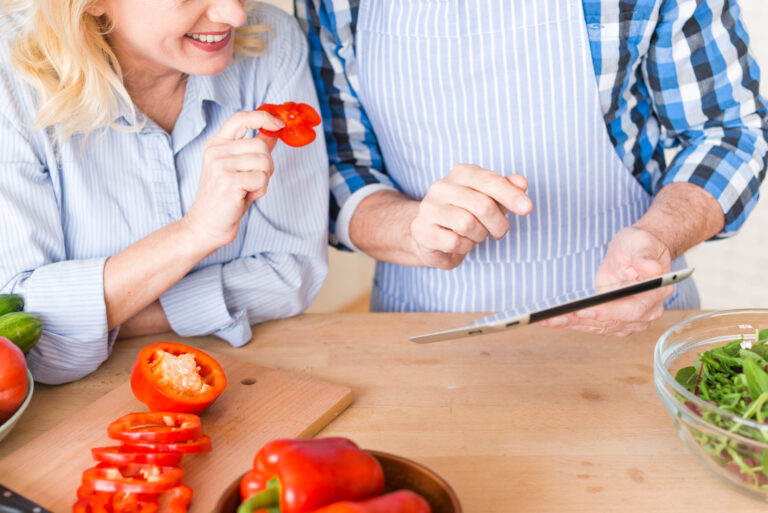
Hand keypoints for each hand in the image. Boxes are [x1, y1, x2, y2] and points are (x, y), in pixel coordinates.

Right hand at [182, 110, 283, 249]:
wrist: (206, 225)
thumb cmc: (225, 199)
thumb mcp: (239, 169)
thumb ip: (253, 149)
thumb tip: (272, 132)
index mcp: (216, 144)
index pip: (241, 118)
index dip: (264, 117)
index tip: (280, 124)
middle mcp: (216, 150)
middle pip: (261, 145)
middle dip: (266, 166)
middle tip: (252, 181)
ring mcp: (220, 164)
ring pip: (265, 162)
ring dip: (263, 180)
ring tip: (246, 190)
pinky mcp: (228, 180)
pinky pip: (262, 179)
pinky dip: (260, 191)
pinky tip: (245, 197)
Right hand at [408, 164, 532, 268]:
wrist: (431, 235)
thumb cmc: (466, 214)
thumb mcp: (490, 199)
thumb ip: (506, 189)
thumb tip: (521, 183)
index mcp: (461, 173)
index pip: (489, 180)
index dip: (510, 195)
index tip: (527, 208)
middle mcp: (441, 186)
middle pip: (483, 205)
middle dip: (499, 224)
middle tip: (500, 232)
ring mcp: (428, 208)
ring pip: (468, 224)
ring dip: (480, 236)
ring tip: (476, 235)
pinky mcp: (421, 230)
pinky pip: (454, 241)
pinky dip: (465, 247)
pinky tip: (461, 243)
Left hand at [539, 226, 672, 336]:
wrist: (638, 252)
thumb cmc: (640, 245)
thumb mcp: (641, 244)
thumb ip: (645, 257)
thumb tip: (651, 269)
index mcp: (656, 293)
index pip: (632, 310)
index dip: (608, 313)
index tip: (586, 311)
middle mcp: (647, 311)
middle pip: (611, 322)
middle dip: (581, 320)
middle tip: (555, 318)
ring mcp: (632, 319)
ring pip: (600, 327)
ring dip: (573, 324)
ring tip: (548, 320)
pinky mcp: (617, 320)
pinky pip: (595, 325)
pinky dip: (575, 324)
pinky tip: (555, 321)